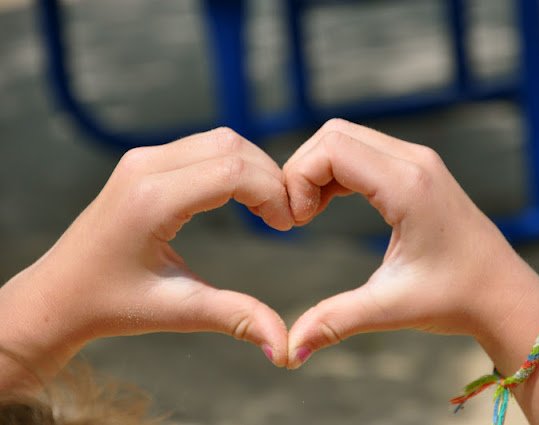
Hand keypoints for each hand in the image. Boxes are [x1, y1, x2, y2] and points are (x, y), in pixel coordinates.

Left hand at [0, 128, 293, 386]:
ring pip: (220, 141)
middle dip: (270, 178)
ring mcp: (142, 159)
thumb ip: (236, 318)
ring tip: (267, 211)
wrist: (58, 294)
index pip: (232, 171)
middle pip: (231, 146)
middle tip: (284, 219)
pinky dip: (233, 166)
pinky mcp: (144, 162)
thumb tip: (284, 348)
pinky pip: (203, 147)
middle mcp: (145, 167)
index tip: (286, 226)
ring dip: (253, 170)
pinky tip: (242, 199)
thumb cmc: (111, 305)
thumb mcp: (178, 310)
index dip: (272, 193)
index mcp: (151, 200)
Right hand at [284, 119, 538, 367]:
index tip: (295, 223)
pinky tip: (329, 204)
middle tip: (297, 217)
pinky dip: (337, 171)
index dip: (298, 178)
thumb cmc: (457, 299)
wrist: (504, 294)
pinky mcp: (418, 169)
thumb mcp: (391, 308)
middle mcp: (414, 161)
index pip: (331, 149)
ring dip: (318, 169)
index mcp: (408, 185)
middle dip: (303, 170)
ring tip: (309, 213)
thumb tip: (289, 350)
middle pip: (334, 135)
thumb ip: (334, 321)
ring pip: (347, 138)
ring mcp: (418, 161)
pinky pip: (364, 151)